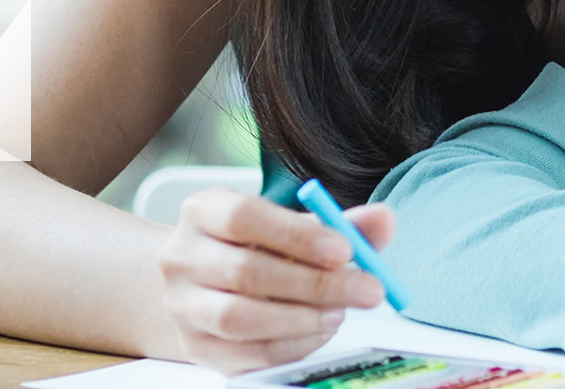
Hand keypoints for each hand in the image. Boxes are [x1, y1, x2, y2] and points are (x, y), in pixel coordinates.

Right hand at [156, 188, 393, 372]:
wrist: (199, 288)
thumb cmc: (255, 249)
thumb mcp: (291, 227)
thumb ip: (338, 225)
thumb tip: (383, 220)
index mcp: (203, 211)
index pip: (244, 217)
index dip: (297, 236)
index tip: (345, 251)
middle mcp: (182, 256)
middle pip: (246, 272)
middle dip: (316, 285)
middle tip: (368, 291)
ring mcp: (182, 305)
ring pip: (239, 318)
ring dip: (301, 319)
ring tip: (339, 313)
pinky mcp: (194, 346)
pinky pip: (245, 354)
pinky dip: (291, 346)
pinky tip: (319, 333)